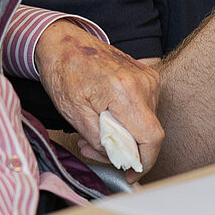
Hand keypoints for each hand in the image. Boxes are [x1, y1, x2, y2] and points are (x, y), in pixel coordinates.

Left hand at [34, 20, 162, 180]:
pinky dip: (126, 121)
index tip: (130, 174)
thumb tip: (116, 157)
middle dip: (124, 149)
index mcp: (126, 92)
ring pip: (146, 123)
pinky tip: (105, 118)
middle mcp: (143, 83)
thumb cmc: (64, 70)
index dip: (144, 162)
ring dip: (124, 135)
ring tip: (94, 131)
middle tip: (92, 148)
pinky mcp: (146, 76)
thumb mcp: (73, 112)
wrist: (63, 40)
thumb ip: (98, 139)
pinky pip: (144, 109)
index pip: (151, 138)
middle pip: (148, 133)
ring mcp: (147, 78)